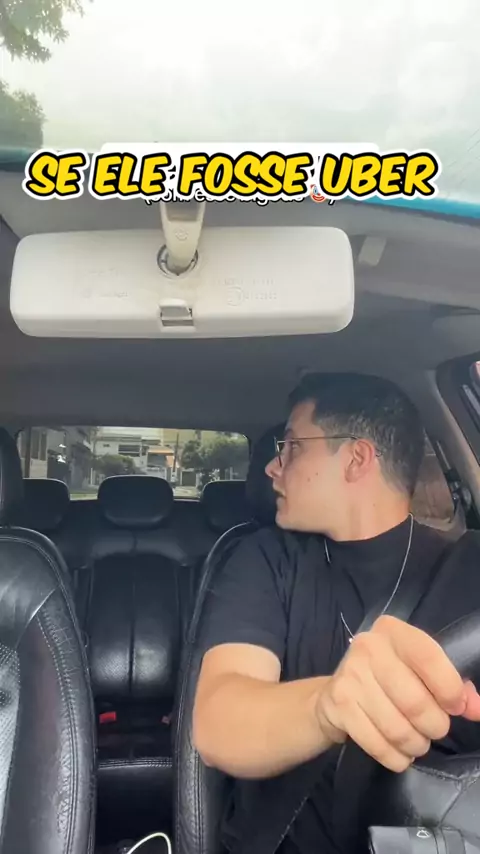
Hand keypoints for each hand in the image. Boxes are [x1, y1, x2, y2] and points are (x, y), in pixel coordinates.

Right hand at [316, 615, 479, 771]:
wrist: (336, 691)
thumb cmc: (388, 676)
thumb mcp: (419, 670)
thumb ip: (452, 686)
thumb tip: (476, 708)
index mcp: (393, 631)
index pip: (429, 658)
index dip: (450, 690)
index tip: (456, 707)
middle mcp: (368, 648)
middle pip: (415, 702)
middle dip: (435, 726)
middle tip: (435, 729)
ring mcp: (350, 676)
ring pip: (397, 728)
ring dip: (416, 744)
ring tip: (418, 742)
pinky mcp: (338, 706)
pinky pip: (377, 745)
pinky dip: (396, 757)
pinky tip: (400, 753)